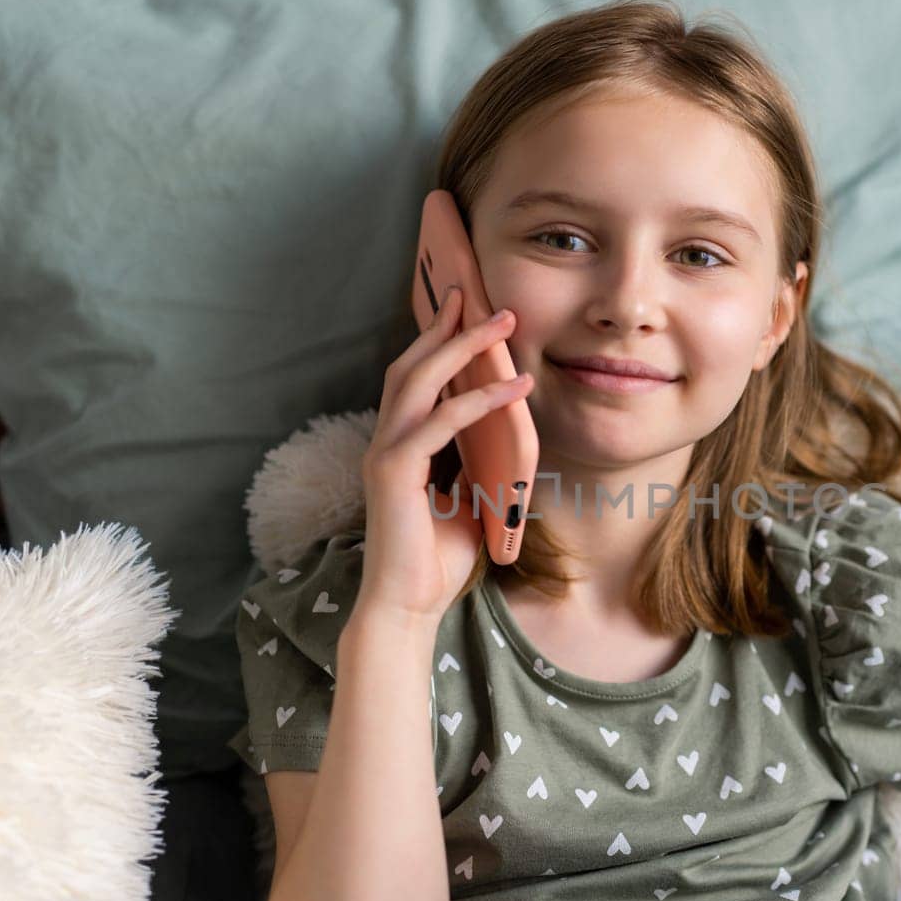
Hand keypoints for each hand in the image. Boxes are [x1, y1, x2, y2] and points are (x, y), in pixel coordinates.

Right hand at [351, 285, 532, 625]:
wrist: (407, 606)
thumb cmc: (435, 560)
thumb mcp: (466, 501)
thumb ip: (473, 466)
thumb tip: (501, 439)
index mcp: (399, 446)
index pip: (414, 380)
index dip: (436, 341)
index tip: (463, 307)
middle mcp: (385, 442)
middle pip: (411, 366)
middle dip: (446, 327)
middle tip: (478, 294)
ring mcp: (386, 453)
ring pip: (421, 381)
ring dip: (463, 347)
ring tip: (502, 323)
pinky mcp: (396, 471)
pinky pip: (442, 423)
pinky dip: (480, 401)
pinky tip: (515, 386)